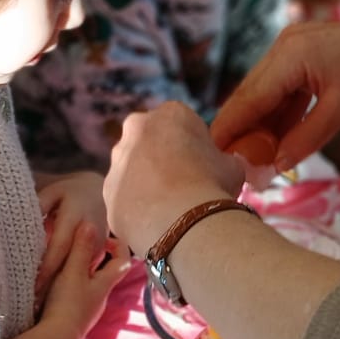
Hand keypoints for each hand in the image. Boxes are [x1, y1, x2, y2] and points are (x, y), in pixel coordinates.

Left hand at [34, 170, 107, 302]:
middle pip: (69, 264)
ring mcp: (98, 246)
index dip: (46, 267)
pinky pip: (82, 271)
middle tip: (31, 305)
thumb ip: (38, 204)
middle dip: (51, 285)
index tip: (32, 285)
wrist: (96, 192)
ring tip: (38, 306)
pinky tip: (50, 297)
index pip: (59, 247)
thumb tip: (23, 221)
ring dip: (59, 288)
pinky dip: (66, 282)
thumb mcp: (53, 192)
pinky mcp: (100, 254)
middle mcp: (90, 234)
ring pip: (78, 272)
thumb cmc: (69, 193)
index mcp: (76, 217)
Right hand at [39, 222, 121, 338]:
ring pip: (90, 286)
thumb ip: (82, 249)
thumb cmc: (67, 303)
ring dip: (80, 274)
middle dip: (96, 258)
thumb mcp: (74, 272)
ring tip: (62, 264)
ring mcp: (88, 310)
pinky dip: (71, 288)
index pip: (123, 262)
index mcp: (104, 284)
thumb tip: (91, 224)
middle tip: (78, 246)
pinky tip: (55, 287)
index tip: (105, 238)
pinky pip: (77, 298)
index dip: (119, 246)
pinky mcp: (75, 318)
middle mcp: (100, 298)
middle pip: (106, 274)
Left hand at [103, 102, 245, 258]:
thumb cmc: (212, 184)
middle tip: (184, 187)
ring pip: (132, 172)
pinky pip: (125, 200)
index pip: (181, 124)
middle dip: (162, 161)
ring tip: (170, 211)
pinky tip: (156, 224)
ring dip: (146, 185)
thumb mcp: (232, 166)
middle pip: (150, 143)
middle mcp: (135, 130)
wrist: (182, 220)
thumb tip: (221, 167)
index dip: (194, 146)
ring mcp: (116, 162)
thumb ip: (222, 160)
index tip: (203, 167)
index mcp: (170, 114)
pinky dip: (138, 210)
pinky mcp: (107, 194)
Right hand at [212, 17, 339, 169]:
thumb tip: (276, 165)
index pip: (250, 98)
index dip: (230, 126)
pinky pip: (282, 88)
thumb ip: (305, 138)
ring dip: (261, 123)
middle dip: (242, 128)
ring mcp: (291, 49)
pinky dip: (278, 113)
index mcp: (290, 56)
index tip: (212, 150)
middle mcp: (283, 48)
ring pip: (265, 93)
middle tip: (231, 160)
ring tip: (252, 156)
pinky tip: (274, 138)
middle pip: (251, 95)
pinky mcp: (301, 56)